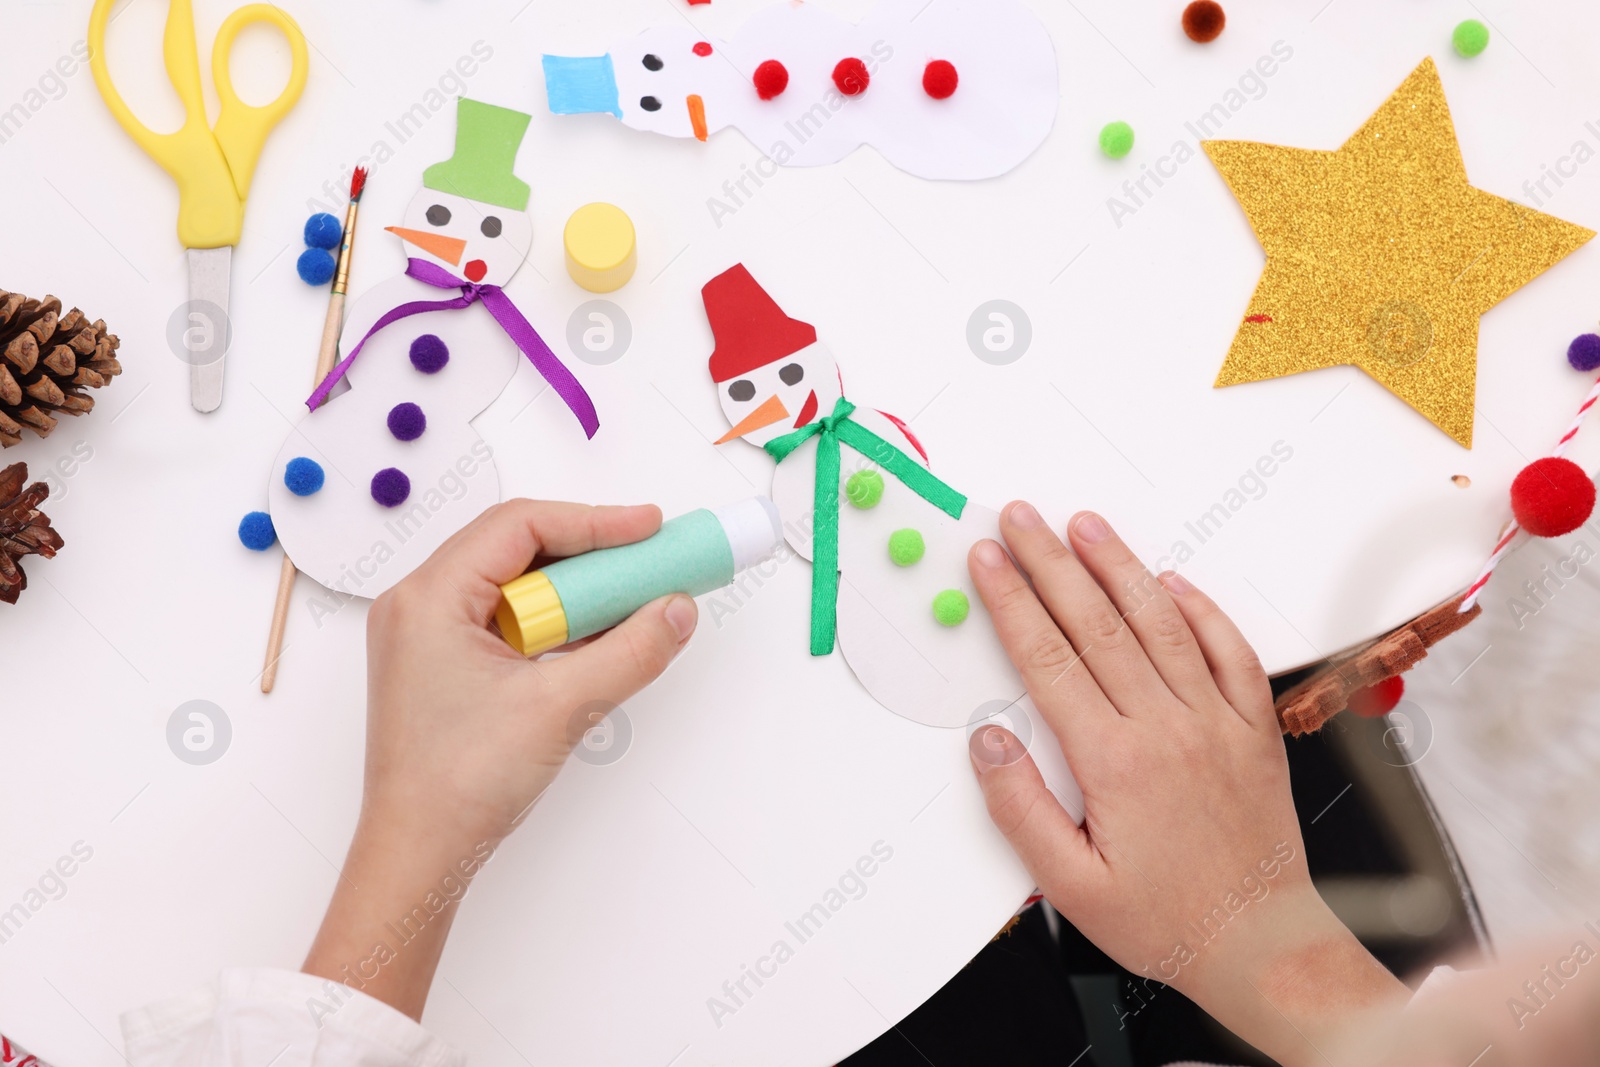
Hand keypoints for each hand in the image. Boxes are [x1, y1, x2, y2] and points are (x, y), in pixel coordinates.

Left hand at [304, 500, 697, 1018]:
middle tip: (651, 558)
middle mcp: (419, 605)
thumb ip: (629, 651)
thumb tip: (677, 611)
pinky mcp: (445, 666)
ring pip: (517, 585)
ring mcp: (428, 636)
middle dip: (591, 552)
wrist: (418, 856)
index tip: (651, 529)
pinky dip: (557, 622)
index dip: (593, 521)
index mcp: (428, 598)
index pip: (520, 526)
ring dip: (577, 589)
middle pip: (518, 548)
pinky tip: (600, 636)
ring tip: (636, 596)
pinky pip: (510, 620)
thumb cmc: (459, 785)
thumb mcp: (561, 708)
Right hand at [966, 503, 1406, 1066]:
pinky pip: (1229, 653)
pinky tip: (1173, 581)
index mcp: (1114, 762)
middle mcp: (1166, 728)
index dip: (1013, 602)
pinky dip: (1201, 610)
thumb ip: (1020, 808)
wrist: (1261, 946)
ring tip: (1085, 525)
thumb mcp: (1069, 884)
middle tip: (1022, 518)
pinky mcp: (1253, 731)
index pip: (1049, 659)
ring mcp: (1215, 723)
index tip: (989, 561)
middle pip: (1096, 624)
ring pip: (1160, 624)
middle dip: (1051, 563)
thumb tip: (987, 740)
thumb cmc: (1165, 920)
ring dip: (1119, 567)